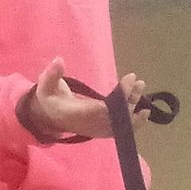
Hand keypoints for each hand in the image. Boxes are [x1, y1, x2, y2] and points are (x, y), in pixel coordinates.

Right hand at [24, 61, 149, 141]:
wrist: (51, 118)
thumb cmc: (49, 100)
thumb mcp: (45, 86)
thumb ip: (51, 74)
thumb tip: (59, 60)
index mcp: (78, 114)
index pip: (103, 109)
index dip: (118, 98)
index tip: (128, 82)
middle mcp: (92, 125)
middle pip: (116, 116)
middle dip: (129, 99)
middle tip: (138, 82)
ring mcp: (100, 129)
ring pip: (122, 122)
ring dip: (134, 105)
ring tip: (141, 87)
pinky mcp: (104, 129)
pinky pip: (122, 128)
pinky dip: (135, 121)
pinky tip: (145, 112)